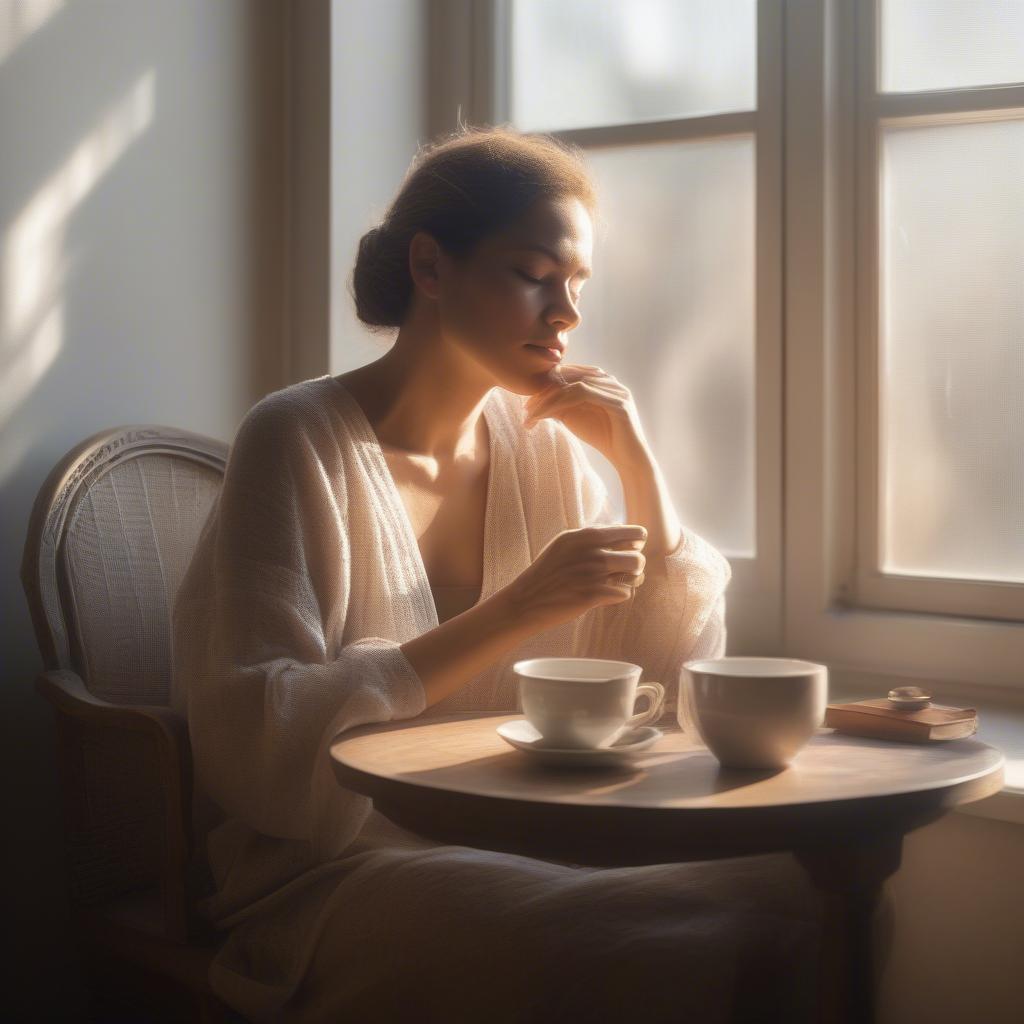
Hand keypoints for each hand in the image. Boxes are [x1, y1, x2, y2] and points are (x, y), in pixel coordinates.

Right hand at [503, 524, 646, 630]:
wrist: (527, 599)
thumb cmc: (548, 571)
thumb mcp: (564, 544)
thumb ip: (591, 536)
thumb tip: (622, 531)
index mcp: (587, 535)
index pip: (633, 532)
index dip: (637, 543)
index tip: (631, 549)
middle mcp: (593, 551)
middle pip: (638, 554)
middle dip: (636, 563)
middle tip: (626, 570)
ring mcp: (594, 573)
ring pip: (635, 573)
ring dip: (632, 579)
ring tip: (621, 582)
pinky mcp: (593, 594)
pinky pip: (625, 593)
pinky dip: (618, 596)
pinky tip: (606, 595)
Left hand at [522, 364, 649, 464]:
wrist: (628, 458)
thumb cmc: (603, 438)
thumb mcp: (576, 417)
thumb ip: (560, 404)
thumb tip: (535, 399)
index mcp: (600, 381)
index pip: (568, 374)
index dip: (545, 386)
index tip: (526, 404)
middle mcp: (608, 380)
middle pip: (569, 376)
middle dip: (544, 392)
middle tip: (524, 408)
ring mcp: (614, 389)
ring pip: (573, 384)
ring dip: (548, 398)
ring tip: (530, 414)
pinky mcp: (617, 401)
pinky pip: (582, 394)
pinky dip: (560, 402)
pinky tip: (545, 414)